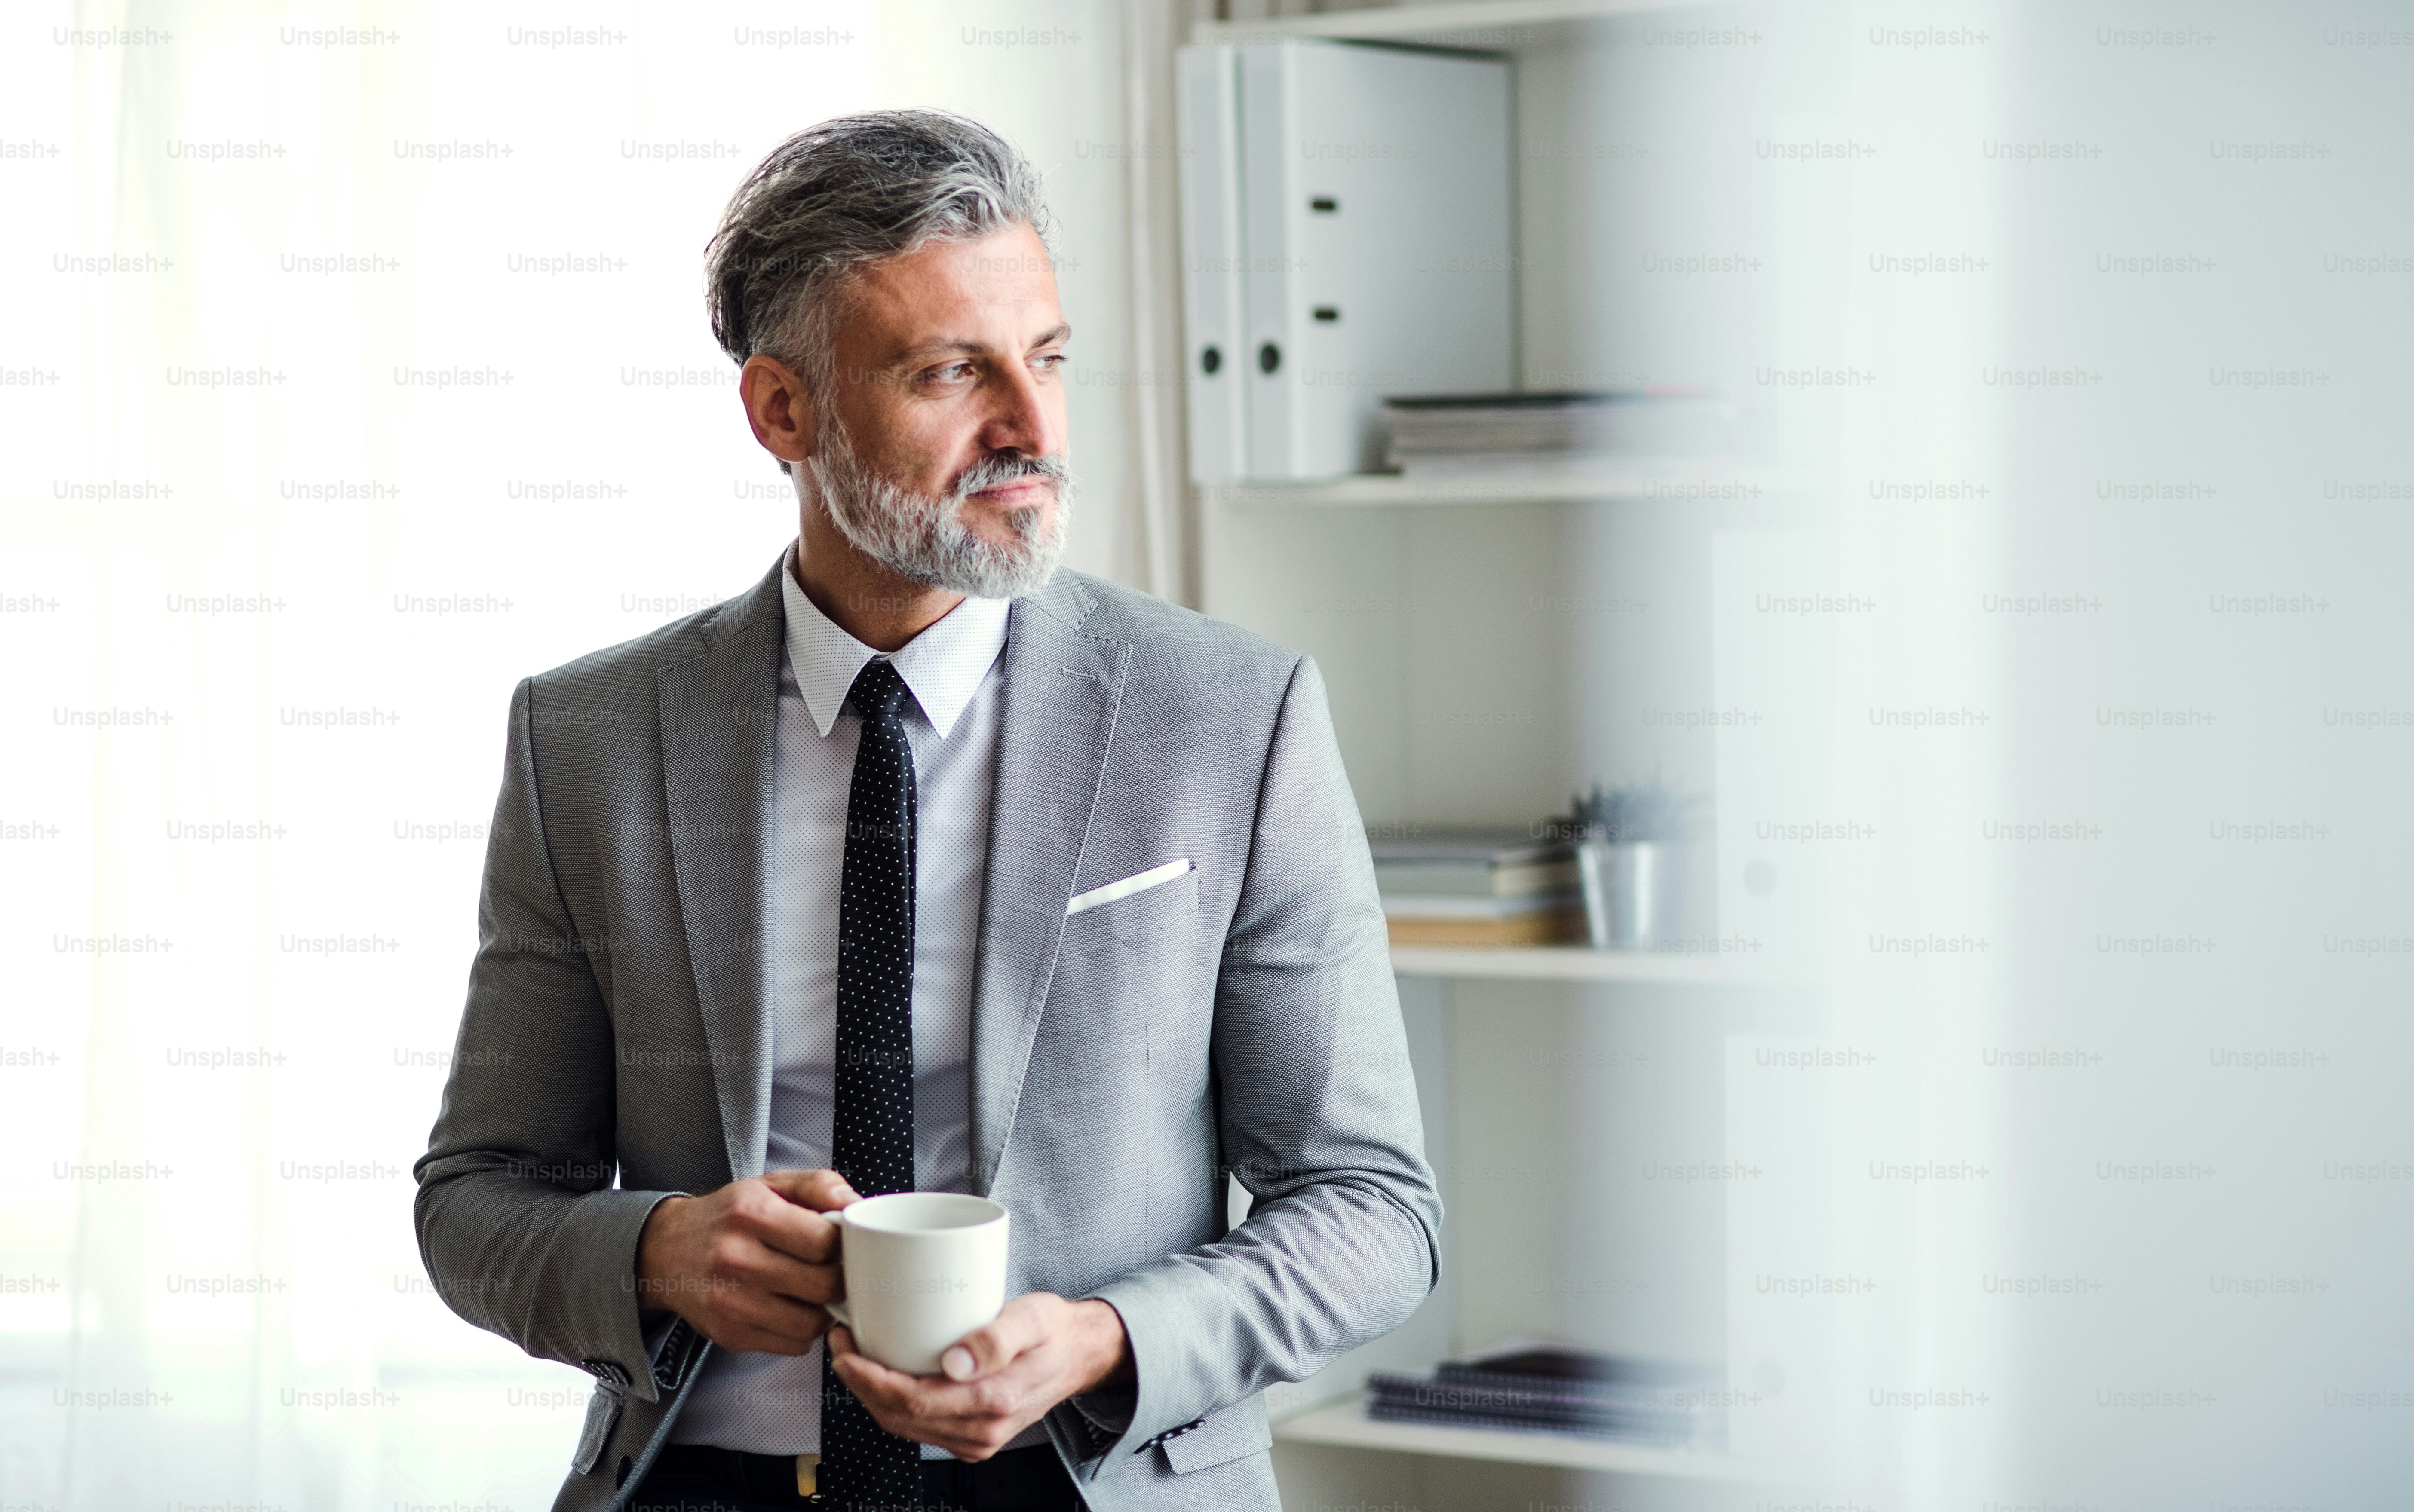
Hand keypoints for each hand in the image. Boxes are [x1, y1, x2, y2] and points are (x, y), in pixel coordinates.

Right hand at [633, 1168, 856, 1353]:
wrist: (666, 1250)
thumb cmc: (728, 1217)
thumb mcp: (769, 1184)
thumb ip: (818, 1185)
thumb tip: (855, 1203)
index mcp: (750, 1213)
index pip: (824, 1241)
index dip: (843, 1244)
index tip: (840, 1244)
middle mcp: (736, 1258)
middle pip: (822, 1285)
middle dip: (838, 1279)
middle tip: (834, 1270)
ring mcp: (730, 1302)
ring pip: (810, 1323)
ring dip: (823, 1310)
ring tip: (814, 1291)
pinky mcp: (729, 1334)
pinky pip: (791, 1345)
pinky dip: (801, 1331)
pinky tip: (792, 1308)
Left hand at [828, 1292, 1131, 1459]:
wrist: (1080, 1356)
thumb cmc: (1055, 1331)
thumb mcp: (1033, 1319)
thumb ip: (998, 1338)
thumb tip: (956, 1362)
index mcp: (993, 1402)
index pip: (913, 1401)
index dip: (870, 1379)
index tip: (846, 1349)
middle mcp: (981, 1431)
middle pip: (899, 1418)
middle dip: (860, 1384)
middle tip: (841, 1344)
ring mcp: (976, 1440)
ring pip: (904, 1427)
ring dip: (871, 1395)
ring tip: (853, 1355)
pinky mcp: (971, 1437)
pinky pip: (918, 1427)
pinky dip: (892, 1404)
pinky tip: (882, 1376)